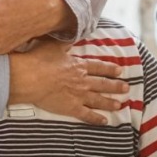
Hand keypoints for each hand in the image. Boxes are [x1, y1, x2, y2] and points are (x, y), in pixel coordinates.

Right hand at [8, 39, 129, 124]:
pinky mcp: (71, 108)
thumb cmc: (39, 60)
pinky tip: (105, 121)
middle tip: (126, 88)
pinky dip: (96, 118)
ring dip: (110, 102)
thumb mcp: (53, 46)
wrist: (29, 78)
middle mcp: (82, 81)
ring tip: (120, 105)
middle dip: (116, 86)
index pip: (98, 67)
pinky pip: (87, 115)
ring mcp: (78, 95)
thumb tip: (71, 35)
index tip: (120, 70)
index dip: (110, 69)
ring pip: (98, 100)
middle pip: (102, 84)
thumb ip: (64, 42)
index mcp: (79, 65)